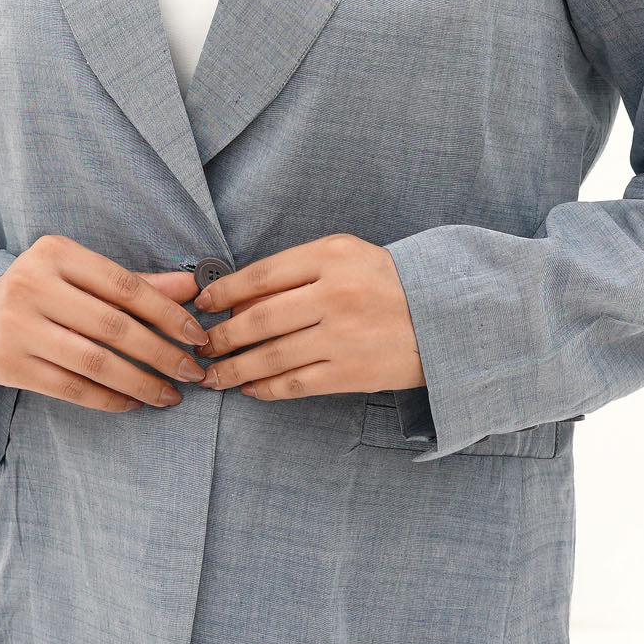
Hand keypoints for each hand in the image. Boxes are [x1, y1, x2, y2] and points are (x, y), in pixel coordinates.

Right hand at [0, 234, 209, 413]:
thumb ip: (136, 282)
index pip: (125, 285)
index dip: (167, 312)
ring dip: (140, 382)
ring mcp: (16, 326)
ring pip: (94, 362)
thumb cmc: (44, 291)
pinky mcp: (8, 364)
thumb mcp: (81, 275)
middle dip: (161, 353)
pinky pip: (70, 388)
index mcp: (55, 253)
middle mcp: (32, 285)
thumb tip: (191, 287)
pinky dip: (108, 399)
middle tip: (192, 371)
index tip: (197, 336)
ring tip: (169, 394)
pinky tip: (132, 402)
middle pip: (113, 326)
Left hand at [191, 233, 424, 399]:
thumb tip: (241, 298)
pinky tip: (249, 388)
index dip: (224, 290)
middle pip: (259, 318)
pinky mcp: (350, 372)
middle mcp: (333, 295)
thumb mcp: (345, 255)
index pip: (261, 274)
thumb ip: (298, 270)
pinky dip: (265, 388)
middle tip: (200, 346)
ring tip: (212, 375)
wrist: (444, 316)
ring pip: (271, 355)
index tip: (204, 302)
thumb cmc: (386, 281)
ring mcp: (341, 336)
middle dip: (221, 335)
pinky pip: (295, 383)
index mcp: (330, 256)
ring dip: (234, 368)